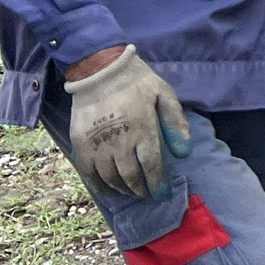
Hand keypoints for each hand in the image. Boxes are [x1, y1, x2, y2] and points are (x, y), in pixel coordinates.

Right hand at [63, 46, 192, 198]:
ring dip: (122, 188)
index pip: (152, 166)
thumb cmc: (137, 82)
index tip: (162, 194)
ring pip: (110, 177)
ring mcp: (97, 144)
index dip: (158, 184)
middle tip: (146, 193)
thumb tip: (184, 152)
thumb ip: (175, 122)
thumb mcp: (164, 94)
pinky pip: (88, 172)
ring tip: (130, 190)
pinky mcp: (80, 143)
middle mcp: (119, 141)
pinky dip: (98, 185)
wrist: (100, 70)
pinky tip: (107, 190)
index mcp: (143, 129)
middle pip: (130, 176)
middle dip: (140, 189)